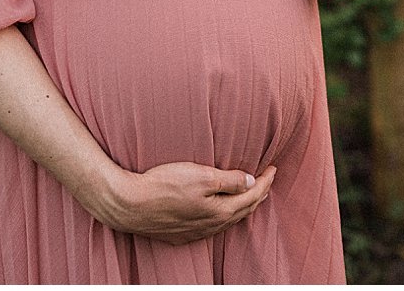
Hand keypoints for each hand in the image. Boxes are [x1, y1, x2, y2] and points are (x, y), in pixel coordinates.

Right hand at [96, 162, 276, 244]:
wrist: (130, 205)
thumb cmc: (163, 186)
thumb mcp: (201, 175)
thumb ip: (229, 180)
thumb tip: (251, 181)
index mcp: (220, 211)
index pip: (252, 195)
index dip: (265, 181)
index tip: (273, 167)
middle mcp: (212, 225)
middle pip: (243, 210)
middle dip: (258, 194)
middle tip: (267, 179)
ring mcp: (197, 232)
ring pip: (229, 220)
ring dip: (242, 206)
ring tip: (250, 194)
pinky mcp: (182, 234)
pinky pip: (212, 226)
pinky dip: (224, 215)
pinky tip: (220, 210)